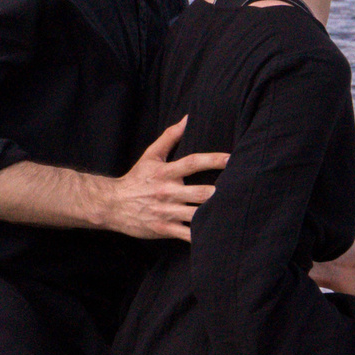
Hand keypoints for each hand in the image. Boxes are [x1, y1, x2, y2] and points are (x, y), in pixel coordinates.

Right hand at [99, 117, 228, 240]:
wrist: (112, 204)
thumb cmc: (136, 179)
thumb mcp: (150, 156)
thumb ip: (169, 137)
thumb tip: (187, 118)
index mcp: (166, 173)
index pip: (193, 163)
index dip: (213, 160)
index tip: (232, 158)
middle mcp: (167, 192)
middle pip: (200, 192)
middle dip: (219, 193)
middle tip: (242, 190)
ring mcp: (166, 212)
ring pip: (196, 215)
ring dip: (215, 214)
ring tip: (235, 212)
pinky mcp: (164, 229)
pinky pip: (186, 234)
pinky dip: (201, 236)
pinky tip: (216, 235)